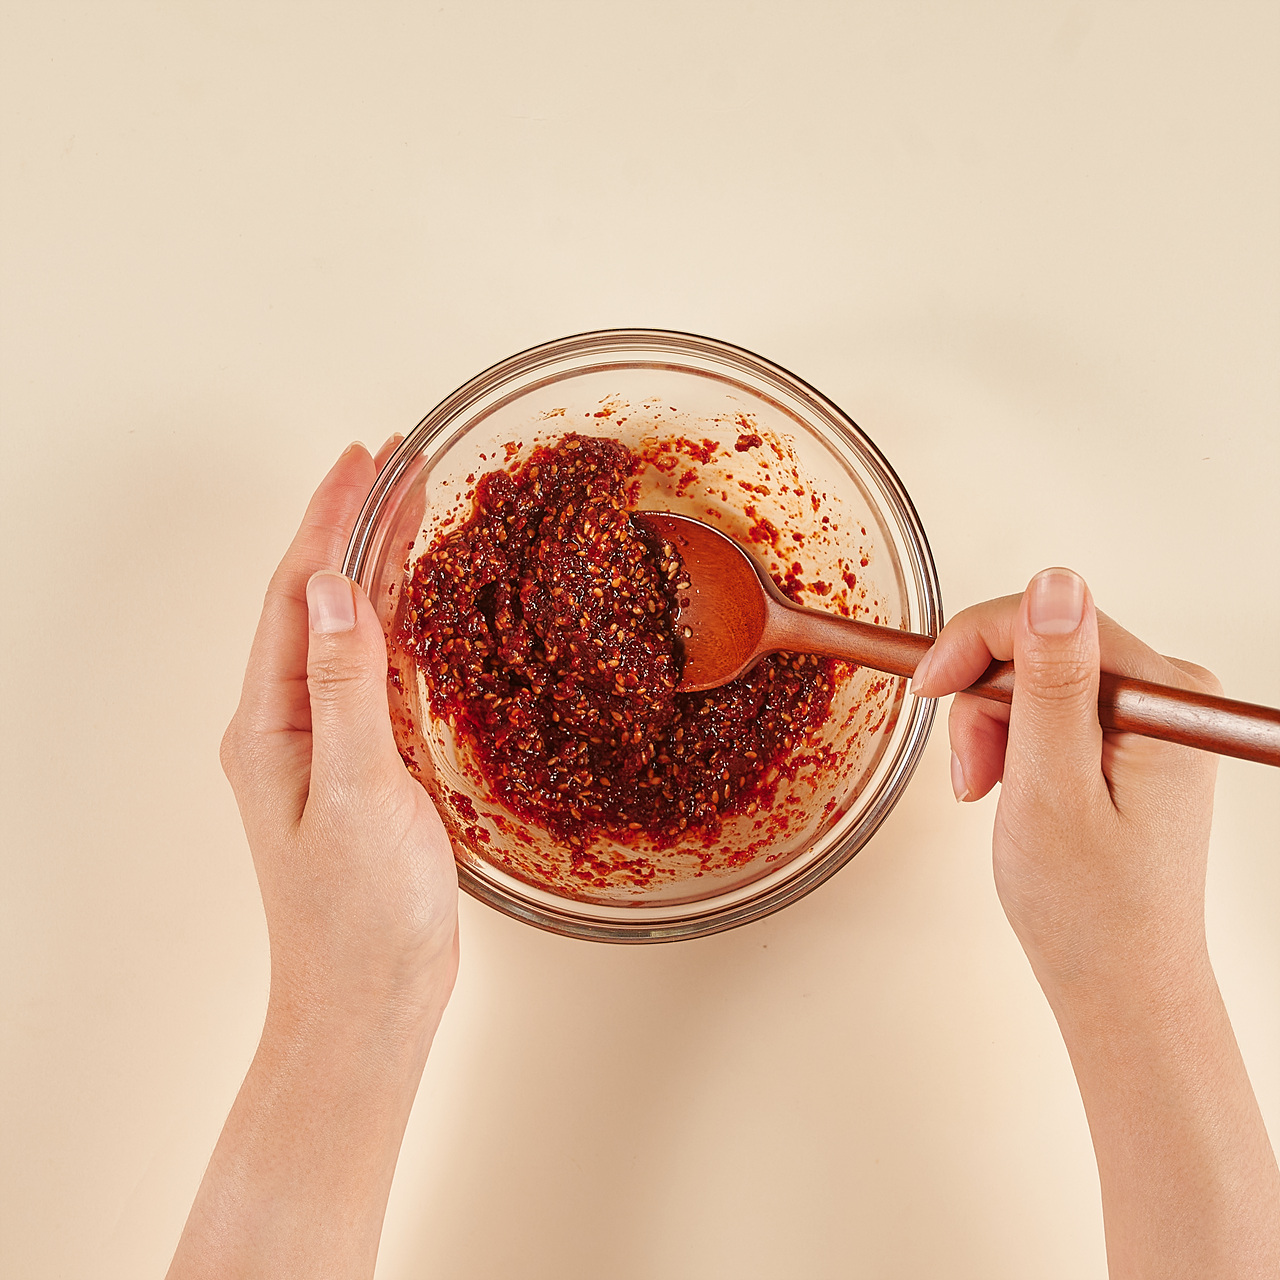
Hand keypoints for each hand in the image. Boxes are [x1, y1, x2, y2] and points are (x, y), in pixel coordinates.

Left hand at [170, 440, 458, 1279]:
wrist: (372, 998)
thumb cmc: (358, 915)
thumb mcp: (358, 794)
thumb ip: (345, 687)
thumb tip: (332, 588)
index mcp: (270, 725)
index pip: (296, 595)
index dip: (330, 520)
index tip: (365, 459)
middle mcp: (289, 724)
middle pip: (319, 600)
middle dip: (355, 526)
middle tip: (397, 463)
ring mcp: (327, 744)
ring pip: (350, 630)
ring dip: (379, 565)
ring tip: (414, 507)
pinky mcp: (367, 765)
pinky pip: (378, 669)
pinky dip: (400, 620)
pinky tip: (424, 601)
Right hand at [911, 568, 1279, 1277]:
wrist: (1118, 982)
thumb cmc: (1091, 910)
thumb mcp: (1051, 788)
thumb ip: (1052, 682)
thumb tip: (1054, 584)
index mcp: (1165, 700)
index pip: (1049, 619)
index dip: (972, 646)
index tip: (927, 688)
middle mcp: (1169, 697)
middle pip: (1039, 646)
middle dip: (982, 703)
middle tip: (971, 773)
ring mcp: (1149, 718)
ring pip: (1034, 677)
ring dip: (991, 728)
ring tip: (988, 791)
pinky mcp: (1127, 739)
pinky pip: (1049, 708)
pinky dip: (1010, 744)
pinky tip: (1009, 788)